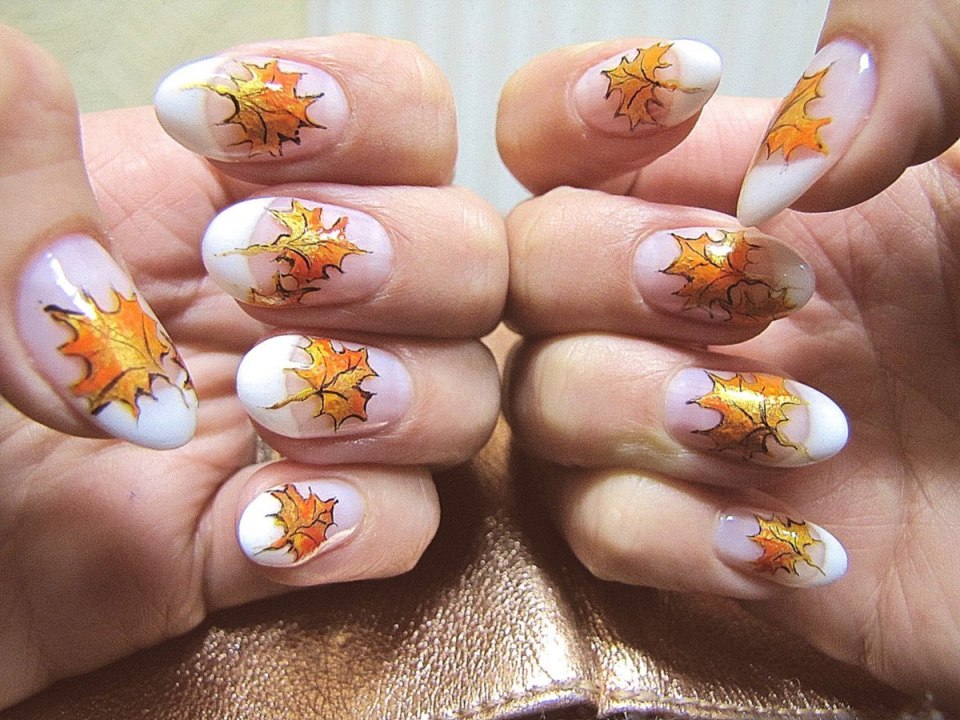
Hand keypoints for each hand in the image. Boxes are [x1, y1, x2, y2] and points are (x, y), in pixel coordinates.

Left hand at [0, 27, 504, 707]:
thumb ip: (11, 144)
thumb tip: (94, 121)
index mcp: (215, 192)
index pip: (400, 117)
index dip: (372, 113)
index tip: (231, 141)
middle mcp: (282, 301)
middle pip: (470, 257)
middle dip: (399, 260)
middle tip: (251, 274)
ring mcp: (290, 426)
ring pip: (464, 393)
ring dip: (397, 395)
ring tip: (259, 401)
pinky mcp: (274, 539)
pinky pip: (405, 526)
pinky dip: (363, 524)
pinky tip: (256, 524)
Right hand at [496, 2, 959, 708]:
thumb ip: (929, 51)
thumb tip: (790, 156)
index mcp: (769, 192)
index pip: (563, 134)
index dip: (573, 112)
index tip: (685, 108)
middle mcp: (707, 305)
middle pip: (524, 267)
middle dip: (610, 268)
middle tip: (764, 292)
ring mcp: (697, 430)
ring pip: (535, 403)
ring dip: (640, 412)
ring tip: (813, 432)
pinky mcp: (710, 554)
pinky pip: (595, 534)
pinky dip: (676, 538)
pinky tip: (803, 542)